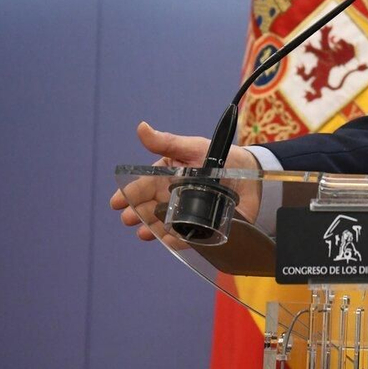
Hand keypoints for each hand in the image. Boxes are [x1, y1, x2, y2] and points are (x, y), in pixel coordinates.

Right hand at [108, 121, 261, 243]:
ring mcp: (185, 215)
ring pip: (163, 227)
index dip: (127, 195)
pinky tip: (170, 240)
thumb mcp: (192, 147)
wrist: (250, 174)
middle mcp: (170, 200)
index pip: (141, 188)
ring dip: (152, 231)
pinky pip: (187, 238)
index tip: (117, 202)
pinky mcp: (202, 229)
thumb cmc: (217, 158)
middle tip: (129, 218)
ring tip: (145, 232)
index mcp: (164, 179)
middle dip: (136, 215)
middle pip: (147, 210)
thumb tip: (141, 128)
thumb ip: (167, 142)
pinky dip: (177, 240)